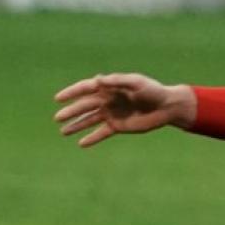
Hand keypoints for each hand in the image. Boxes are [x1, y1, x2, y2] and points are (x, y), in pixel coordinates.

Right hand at [52, 73, 195, 147]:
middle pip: (84, 106)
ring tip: (63, 132)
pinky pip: (101, 133)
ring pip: (89, 120)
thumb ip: (117, 81)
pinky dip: (92, 138)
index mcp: (109, 88)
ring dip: (76, 125)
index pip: (85, 89)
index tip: (58, 99)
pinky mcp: (118, 126)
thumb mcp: (136, 83)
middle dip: (70, 112)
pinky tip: (81, 144)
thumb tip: (98, 80)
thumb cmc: (152, 91)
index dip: (71, 93)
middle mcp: (107, 101)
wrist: (167, 107)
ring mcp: (112, 114)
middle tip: (57, 118)